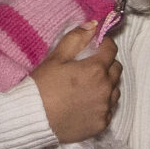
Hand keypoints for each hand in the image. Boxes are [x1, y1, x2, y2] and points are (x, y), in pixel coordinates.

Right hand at [30, 22, 121, 145]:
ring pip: (115, 89)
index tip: (95, 46)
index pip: (111, 49)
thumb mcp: (55, 58)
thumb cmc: (41, 86)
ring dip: (107, 84)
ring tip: (89, 86)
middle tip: (89, 67)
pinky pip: (109, 109)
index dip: (104, 44)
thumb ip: (75, 39)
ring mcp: (105, 107)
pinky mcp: (102, 123)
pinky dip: (102, 104)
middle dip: (106, 64)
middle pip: (116, 69)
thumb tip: (93, 25)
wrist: (33, 120)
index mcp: (96, 69)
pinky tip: (87, 103)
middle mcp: (106, 88)